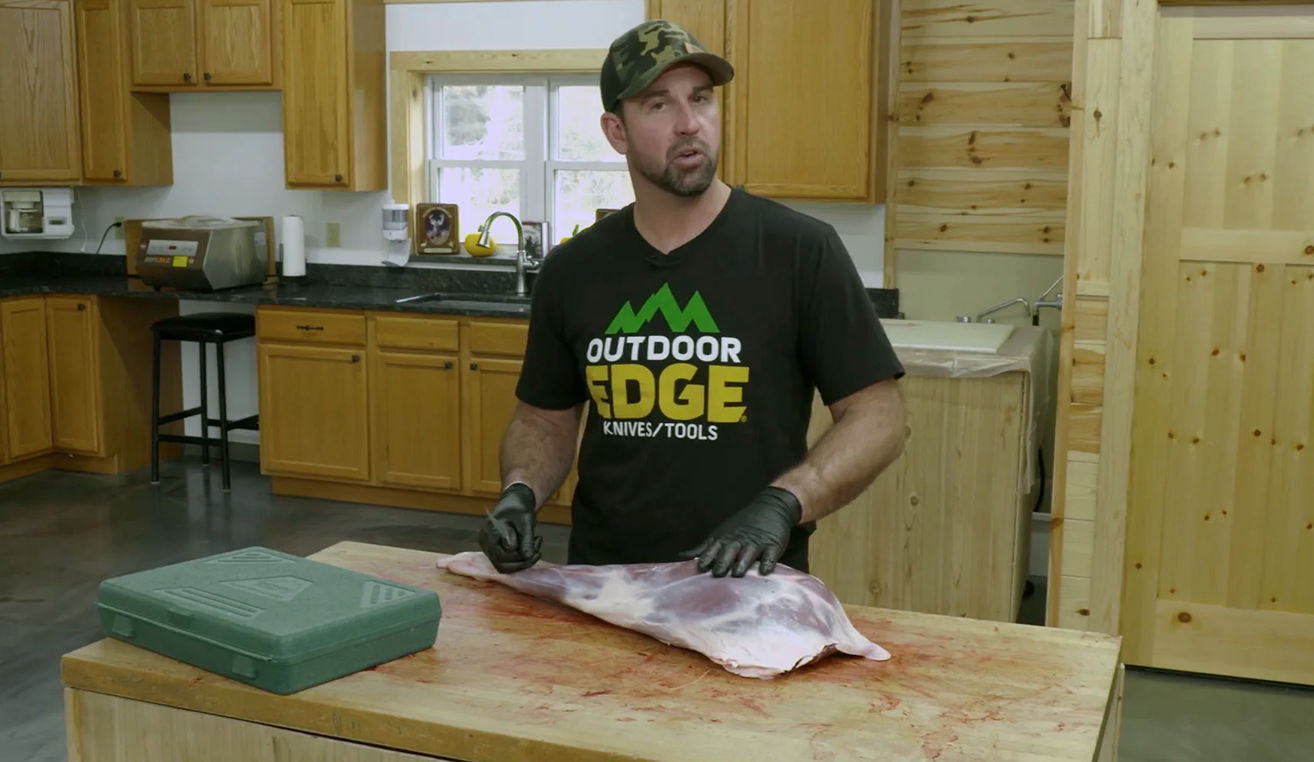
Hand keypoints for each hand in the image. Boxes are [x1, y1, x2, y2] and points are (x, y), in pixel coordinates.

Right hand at [478, 482, 542, 572]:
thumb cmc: (519, 507)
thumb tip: (527, 557)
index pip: (501, 556)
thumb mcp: (526, 520)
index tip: (534, 540)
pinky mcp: (496, 550)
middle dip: (522, 562)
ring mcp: (489, 548)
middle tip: (537, 552)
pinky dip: (521, 559)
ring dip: (523, 562)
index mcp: (489, 533)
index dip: (518, 554)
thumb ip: (525, 539)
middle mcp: (485, 543)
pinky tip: (531, 548)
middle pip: (501, 565)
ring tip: (536, 549)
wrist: (515, 501)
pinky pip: (507, 562)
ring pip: (505, 566)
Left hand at [678, 486, 801, 577]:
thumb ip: (703, 547)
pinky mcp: (773, 545)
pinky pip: (770, 555)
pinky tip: (765, 570)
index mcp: (725, 540)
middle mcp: (739, 542)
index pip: (713, 549)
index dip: (707, 558)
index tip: (701, 567)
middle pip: (729, 552)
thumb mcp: (720, 534)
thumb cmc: (741, 525)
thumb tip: (681, 557)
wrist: (770, 507)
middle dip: (723, 562)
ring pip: (748, 554)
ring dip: (743, 562)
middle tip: (718, 573)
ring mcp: (756, 543)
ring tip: (738, 573)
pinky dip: (767, 562)